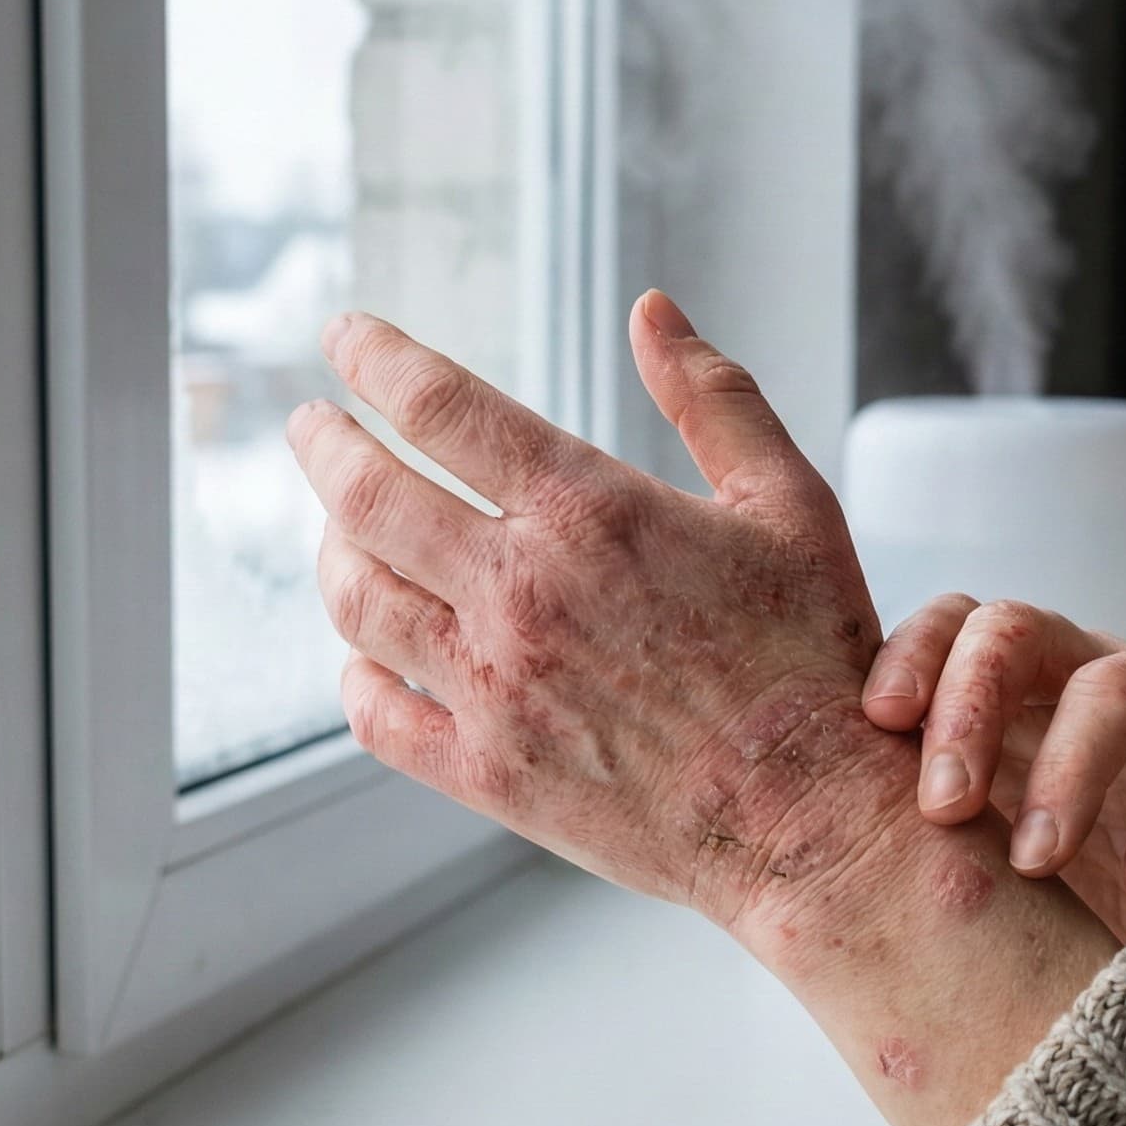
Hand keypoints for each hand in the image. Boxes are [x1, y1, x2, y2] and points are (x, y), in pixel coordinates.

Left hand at [288, 291, 914, 937]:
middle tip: (311, 424)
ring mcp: (495, 690)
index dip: (376, 358)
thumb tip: (651, 308)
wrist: (814, 818)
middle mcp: (523, 594)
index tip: (347, 338)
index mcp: (592, 513)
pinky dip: (355, 670)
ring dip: (333, 547)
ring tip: (343, 528)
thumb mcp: (791, 504)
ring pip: (356, 599)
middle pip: (366, 493)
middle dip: (322, 442)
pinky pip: (372, 712)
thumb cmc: (815, 659)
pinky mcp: (486, 775)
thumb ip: (714, 398)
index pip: (440, 406)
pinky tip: (370, 652)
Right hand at [860, 598, 1125, 1018]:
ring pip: (954, 628)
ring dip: (911, 678)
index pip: (1116, 692)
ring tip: (878, 743)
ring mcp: (1026, 692)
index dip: (1071, 763)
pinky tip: (847, 760)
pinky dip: (876, 703)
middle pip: (1021, 630)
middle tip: (944, 808)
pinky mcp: (968, 726)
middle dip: (973, 702)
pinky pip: (911, 681)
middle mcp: (1098, 669)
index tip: (1038, 858)